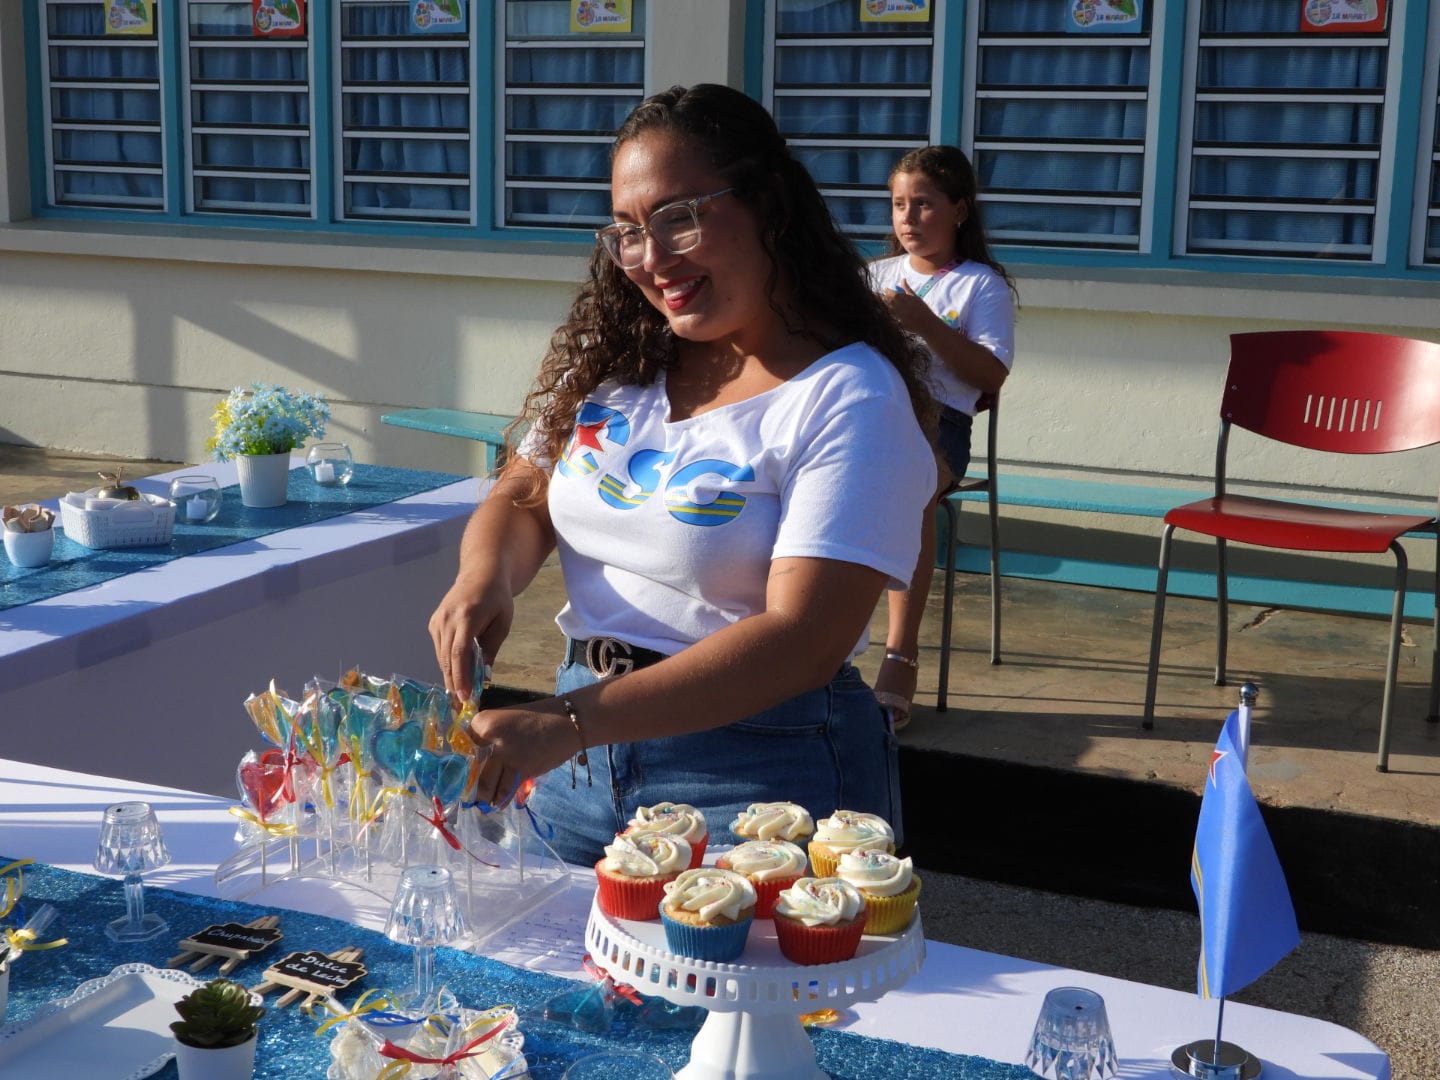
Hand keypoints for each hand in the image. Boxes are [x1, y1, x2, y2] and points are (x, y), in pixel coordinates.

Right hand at [428, 574, 513, 698]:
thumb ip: (491, 648)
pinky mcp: (434, 623)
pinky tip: (457, 674)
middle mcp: (447, 619)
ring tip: (460, 694)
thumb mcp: (503, 623)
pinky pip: (439, 649)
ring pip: (441, 656)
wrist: (480, 574)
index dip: (460, 678)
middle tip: (461, 705)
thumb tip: (482, 676)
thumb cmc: (497, 598)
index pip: (459, 653)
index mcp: (467, 617)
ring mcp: (437, 620)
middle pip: (447, 658)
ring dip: (450, 676)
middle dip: (454, 683)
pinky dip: (448, 663)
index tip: (463, 697)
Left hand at [467, 700, 576, 807]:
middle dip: (470, 786)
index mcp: (485, 723)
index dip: (461, 762)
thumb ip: (488, 735)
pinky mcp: (523, 771)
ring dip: (484, 797)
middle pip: (472, 770)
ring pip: (488, 785)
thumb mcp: (505, 718)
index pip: (463, 747)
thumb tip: (474, 754)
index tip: (460, 772)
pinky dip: (501, 799)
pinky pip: (507, 791)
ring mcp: (508, 756)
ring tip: (482, 803)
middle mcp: (492, 739)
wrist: (566, 722)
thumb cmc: (535, 717)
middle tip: (468, 794)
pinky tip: (498, 804)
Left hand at [880, 280, 940, 335]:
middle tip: (876, 296)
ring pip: (887, 309)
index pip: (892, 293)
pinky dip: (886, 317)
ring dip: (882, 306)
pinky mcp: (900, 324)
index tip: (885, 290)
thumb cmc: (923, 309)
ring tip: (878, 304)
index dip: (886, 291)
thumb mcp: (916, 297)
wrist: (928, 323)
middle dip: (881, 298)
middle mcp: (902, 306)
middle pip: (887, 300)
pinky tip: (882, 315)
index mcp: (906, 298)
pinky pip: (891, 320)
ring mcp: (900, 315)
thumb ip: (907, 289)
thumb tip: (902, 279)